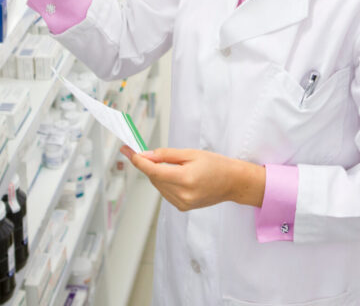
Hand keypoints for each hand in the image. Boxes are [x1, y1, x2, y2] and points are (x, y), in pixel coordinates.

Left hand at [120, 146, 265, 211]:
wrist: (232, 182)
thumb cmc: (215, 164)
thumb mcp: (191, 153)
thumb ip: (167, 155)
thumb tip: (146, 155)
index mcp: (185, 179)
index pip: (153, 171)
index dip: (138, 161)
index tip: (127, 151)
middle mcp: (182, 195)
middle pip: (154, 178)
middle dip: (149, 165)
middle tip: (149, 153)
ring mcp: (182, 203)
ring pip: (158, 186)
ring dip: (158, 174)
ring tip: (174, 165)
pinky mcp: (183, 207)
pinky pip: (165, 192)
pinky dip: (165, 182)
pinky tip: (177, 175)